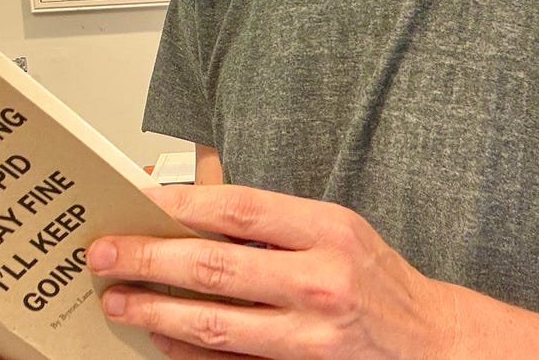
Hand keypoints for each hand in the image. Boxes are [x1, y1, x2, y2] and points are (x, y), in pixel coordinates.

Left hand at [90, 184, 454, 358]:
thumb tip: (197, 195)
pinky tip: (160, 339)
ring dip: (157, 312)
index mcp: (330, 231)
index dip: (182, 203)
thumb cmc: (378, 280)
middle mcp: (321, 280)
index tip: (139, 201)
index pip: (241, 209)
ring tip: (119, 301)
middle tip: (105, 253)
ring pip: (216, 324)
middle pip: (216, 266)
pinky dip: (189, 352)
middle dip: (149, 258)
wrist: (433, 343)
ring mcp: (311, 335)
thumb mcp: (339, 228)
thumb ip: (275, 218)